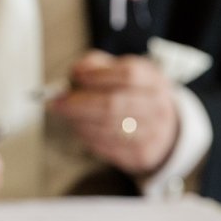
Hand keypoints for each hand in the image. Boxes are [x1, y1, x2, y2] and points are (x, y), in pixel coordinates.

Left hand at [49, 50, 178, 175]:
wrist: (163, 129)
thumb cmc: (133, 95)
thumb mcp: (120, 72)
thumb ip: (96, 66)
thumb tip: (75, 73)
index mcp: (153, 81)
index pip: (128, 75)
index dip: (97, 76)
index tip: (75, 77)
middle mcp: (157, 107)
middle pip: (113, 104)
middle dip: (79, 103)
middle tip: (57, 102)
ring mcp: (152, 133)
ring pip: (106, 128)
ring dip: (79, 121)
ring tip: (67, 115)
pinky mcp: (140, 154)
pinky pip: (105, 146)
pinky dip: (87, 136)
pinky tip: (81, 128)